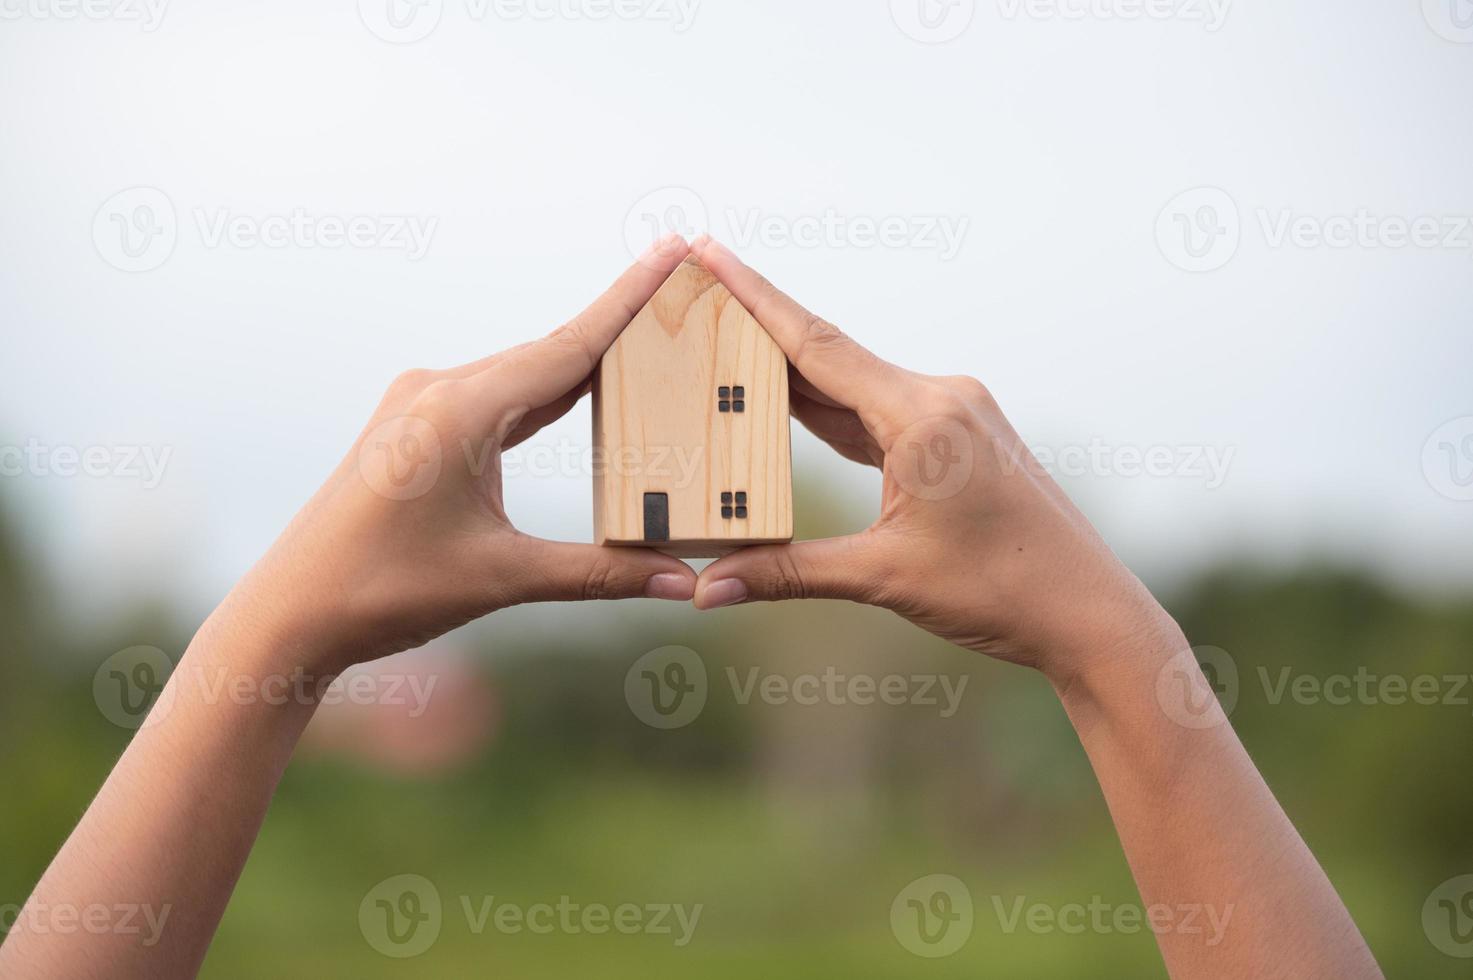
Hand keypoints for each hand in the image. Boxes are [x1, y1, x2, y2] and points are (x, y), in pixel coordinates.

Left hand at [228, 237, 698, 674]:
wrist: (290, 612)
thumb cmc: (382, 592)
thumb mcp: (500, 579)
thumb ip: (597, 573)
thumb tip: (682, 582)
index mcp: (459, 410)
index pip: (568, 346)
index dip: (630, 300)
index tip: (674, 249)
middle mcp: (438, 390)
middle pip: (551, 350)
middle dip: (621, 325)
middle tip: (683, 291)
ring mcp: (420, 404)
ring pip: (523, 373)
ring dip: (584, 361)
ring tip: (648, 337)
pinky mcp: (414, 427)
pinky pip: (496, 396)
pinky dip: (545, 393)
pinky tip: (581, 389)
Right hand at [688, 237, 1174, 684]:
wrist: (1088, 612)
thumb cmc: (1003, 591)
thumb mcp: (885, 578)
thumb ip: (791, 573)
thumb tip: (709, 588)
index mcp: (923, 415)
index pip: (817, 346)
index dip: (755, 298)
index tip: (708, 251)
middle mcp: (940, 397)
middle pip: (828, 355)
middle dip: (758, 329)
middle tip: (695, 295)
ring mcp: (953, 413)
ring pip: (852, 384)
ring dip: (790, 371)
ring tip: (724, 347)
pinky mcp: (957, 437)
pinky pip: (877, 412)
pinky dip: (828, 410)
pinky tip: (787, 403)